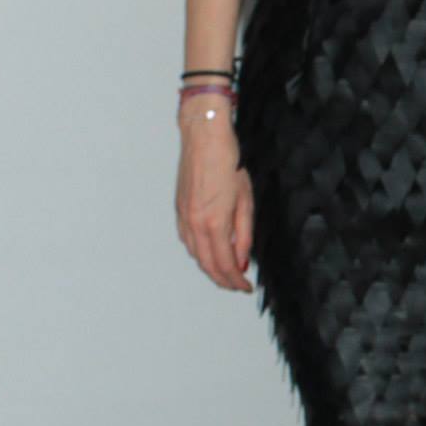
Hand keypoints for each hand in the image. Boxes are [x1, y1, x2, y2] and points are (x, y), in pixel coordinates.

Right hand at [175, 125, 254, 292]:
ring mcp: (184, 217)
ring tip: (225, 273)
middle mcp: (195, 224)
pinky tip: (209, 252)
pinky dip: (199, 253)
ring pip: (196, 255)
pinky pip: (187, 241)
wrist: (204, 138)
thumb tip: (241, 260)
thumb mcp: (246, 200)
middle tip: (237, 286)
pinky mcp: (179, 210)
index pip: (225, 265)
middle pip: (208, 265)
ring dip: (210, 268)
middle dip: (223, 280)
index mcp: (214, 223)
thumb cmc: (228, 162)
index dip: (236, 281)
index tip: (245, 287)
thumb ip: (243, 234)